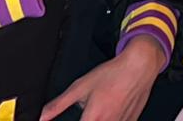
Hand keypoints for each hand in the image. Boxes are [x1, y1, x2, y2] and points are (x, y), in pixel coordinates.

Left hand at [40, 38, 165, 120]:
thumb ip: (59, 104)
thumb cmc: (112, 74)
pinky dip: (112, 118)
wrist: (140, 66)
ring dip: (100, 119)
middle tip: (89, 112)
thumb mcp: (81, 86)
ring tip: (99, 110)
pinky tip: (111, 111)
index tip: (79, 118)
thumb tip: (41, 117)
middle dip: (88, 119)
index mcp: (93, 119)